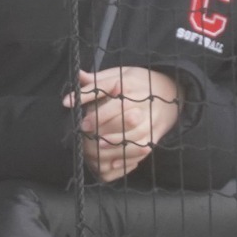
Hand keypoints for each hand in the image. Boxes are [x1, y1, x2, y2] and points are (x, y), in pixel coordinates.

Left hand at [63, 67, 181, 182]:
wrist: (169, 90)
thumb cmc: (136, 83)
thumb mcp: (119, 74)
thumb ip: (98, 79)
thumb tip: (78, 75)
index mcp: (130, 83)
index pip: (107, 86)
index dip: (87, 95)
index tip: (68, 103)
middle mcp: (143, 100)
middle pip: (124, 109)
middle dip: (102, 119)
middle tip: (83, 127)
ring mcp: (151, 118)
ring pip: (136, 133)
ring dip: (115, 141)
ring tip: (98, 146)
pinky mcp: (156, 134)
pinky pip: (144, 148)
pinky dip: (129, 157)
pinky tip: (114, 163)